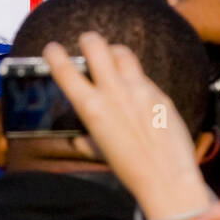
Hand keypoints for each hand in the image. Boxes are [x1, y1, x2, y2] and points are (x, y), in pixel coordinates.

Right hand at [43, 32, 211, 219]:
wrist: (167, 179)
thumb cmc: (130, 170)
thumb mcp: (100, 151)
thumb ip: (87, 138)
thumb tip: (77, 137)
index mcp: (92, 108)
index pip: (65, 70)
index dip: (54, 54)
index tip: (52, 49)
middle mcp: (114, 92)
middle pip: (95, 45)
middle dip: (88, 40)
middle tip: (86, 44)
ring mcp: (139, 89)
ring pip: (122, 52)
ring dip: (113, 53)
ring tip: (112, 60)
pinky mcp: (159, 92)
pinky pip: (142, 76)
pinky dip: (135, 78)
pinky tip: (136, 93)